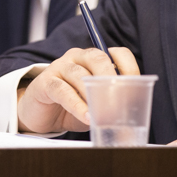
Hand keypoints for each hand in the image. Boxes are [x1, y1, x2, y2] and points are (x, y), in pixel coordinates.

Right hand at [16, 47, 139, 133]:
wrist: (40, 114)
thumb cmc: (71, 107)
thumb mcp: (94, 104)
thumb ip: (110, 106)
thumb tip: (131, 123)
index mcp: (94, 58)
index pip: (117, 53)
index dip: (129, 67)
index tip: (136, 85)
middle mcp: (77, 57)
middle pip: (98, 59)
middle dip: (112, 79)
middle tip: (120, 101)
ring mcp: (60, 67)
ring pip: (80, 74)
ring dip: (93, 95)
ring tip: (103, 115)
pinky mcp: (46, 82)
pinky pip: (63, 91)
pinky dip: (77, 105)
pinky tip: (86, 117)